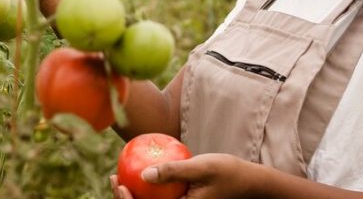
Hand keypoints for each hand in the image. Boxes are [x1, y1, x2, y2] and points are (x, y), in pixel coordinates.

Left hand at [113, 154, 258, 198]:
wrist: (249, 182)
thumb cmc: (228, 172)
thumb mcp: (202, 167)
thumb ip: (175, 171)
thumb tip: (145, 174)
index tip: (119, 184)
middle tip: (114, 178)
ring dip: (132, 196)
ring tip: (119, 176)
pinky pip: (159, 198)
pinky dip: (147, 189)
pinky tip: (138, 172)